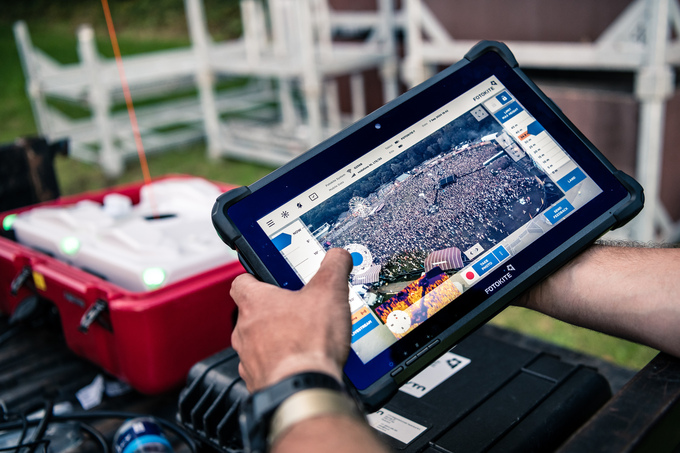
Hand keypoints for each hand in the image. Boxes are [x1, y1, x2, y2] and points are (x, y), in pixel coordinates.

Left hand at [230, 248, 352, 391]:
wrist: (303, 389)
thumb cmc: (308, 343)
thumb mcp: (330, 292)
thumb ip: (334, 267)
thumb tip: (338, 255)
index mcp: (255, 302)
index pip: (241, 281)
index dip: (255, 277)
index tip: (269, 278)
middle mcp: (244, 330)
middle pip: (252, 313)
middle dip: (274, 312)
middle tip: (299, 309)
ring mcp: (248, 359)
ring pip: (257, 342)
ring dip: (276, 340)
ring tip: (304, 338)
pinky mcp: (258, 381)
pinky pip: (266, 368)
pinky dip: (281, 365)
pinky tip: (302, 363)